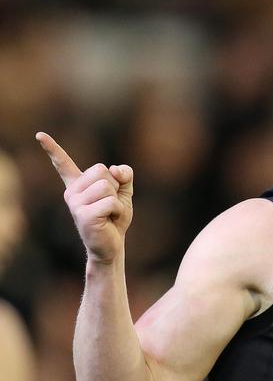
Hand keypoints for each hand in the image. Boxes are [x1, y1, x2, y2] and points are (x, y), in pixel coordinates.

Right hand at [36, 132, 133, 262]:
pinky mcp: (84, 215)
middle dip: (114, 186)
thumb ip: (124, 175)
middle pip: (101, 170)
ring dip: (117, 200)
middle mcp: (72, 192)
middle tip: (110, 204)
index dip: (52, 148)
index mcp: (78, 185)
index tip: (40, 135)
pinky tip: (110, 220)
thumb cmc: (115, 218)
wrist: (112, 245)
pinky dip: (118, 210)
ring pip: (106, 186)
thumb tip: (116, 170)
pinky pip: (110, 201)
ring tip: (110, 213)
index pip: (64, 163)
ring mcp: (75, 204)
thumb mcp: (124, 192)